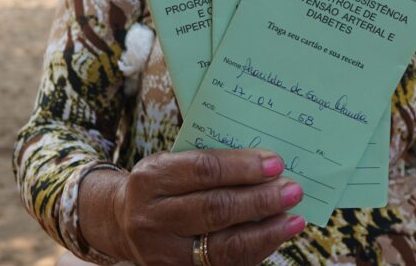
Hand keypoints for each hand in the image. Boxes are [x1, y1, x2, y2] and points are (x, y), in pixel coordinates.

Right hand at [110, 149, 305, 264]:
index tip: (276, 163)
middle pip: (215, 209)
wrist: (122, 221)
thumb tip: (266, 164)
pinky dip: (255, 250)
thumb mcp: (172, 163)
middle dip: (260, 200)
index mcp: (151, 178)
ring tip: (293, 219)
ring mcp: (162, 253)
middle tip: (293, 190)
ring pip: (222, 246)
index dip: (243, 167)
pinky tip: (275, 236)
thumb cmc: (162, 184)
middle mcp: (151, 217)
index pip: (204, 170)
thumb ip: (209, 162)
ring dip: (265, 231)